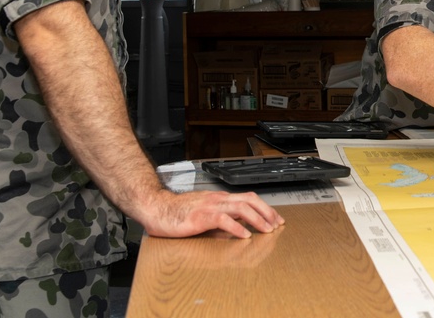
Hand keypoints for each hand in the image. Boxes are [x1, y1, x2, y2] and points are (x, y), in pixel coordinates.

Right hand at [141, 189, 283, 238]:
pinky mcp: (201, 217)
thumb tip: (240, 226)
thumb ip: (222, 217)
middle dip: (267, 211)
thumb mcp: (205, 213)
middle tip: (277, 223)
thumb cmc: (177, 212)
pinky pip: (223, 219)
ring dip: (257, 219)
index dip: (264, 208)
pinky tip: (245, 235)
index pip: (248, 199)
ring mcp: (210, 207)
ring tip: (267, 229)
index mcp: (220, 198)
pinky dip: (237, 227)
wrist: (156, 208)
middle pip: (250, 200)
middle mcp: (218, 199)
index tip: (275, 218)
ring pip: (241, 207)